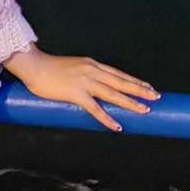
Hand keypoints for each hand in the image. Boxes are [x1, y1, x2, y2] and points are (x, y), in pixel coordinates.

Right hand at [0, 47, 159, 131]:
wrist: (33, 65)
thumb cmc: (48, 67)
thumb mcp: (72, 66)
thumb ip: (83, 75)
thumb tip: (92, 87)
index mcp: (92, 64)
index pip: (118, 73)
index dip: (134, 81)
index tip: (147, 86)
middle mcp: (92, 71)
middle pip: (121, 82)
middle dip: (140, 90)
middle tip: (156, 97)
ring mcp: (85, 82)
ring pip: (113, 94)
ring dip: (130, 103)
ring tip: (144, 110)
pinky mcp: (75, 94)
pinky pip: (95, 109)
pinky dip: (107, 118)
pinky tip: (117, 126)